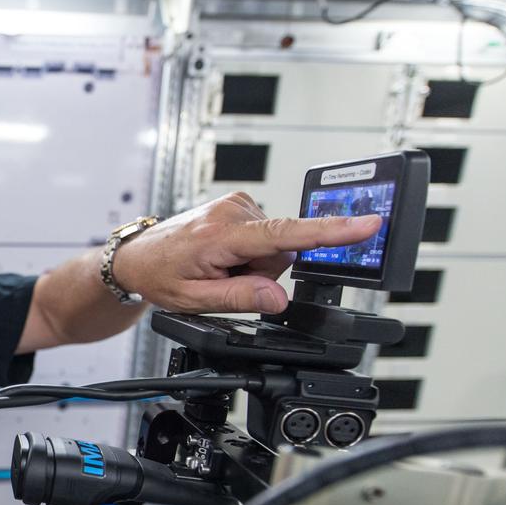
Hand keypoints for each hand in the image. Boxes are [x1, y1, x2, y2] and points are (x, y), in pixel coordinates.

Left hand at [112, 193, 383, 314]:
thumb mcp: (195, 300)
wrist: (137, 256)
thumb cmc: (160, 275)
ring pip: (273, 247)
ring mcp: (237, 204)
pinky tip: (221, 256)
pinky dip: (247, 252)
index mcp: (222, 234)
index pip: (288, 235)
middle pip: (280, 254)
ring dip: (251, 264)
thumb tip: (279, 299)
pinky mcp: (240, 204)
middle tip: (221, 279)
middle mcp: (233, 211)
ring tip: (217, 267)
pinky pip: (264, 237)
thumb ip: (241, 299)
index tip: (368, 223)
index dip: (331, 232)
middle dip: (259, 274)